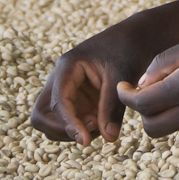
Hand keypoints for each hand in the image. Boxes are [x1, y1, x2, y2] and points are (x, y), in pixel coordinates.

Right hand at [31, 23, 160, 144]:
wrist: (136, 38)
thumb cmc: (128, 50)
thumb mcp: (122, 76)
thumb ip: (113, 108)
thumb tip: (109, 138)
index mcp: (67, 67)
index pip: (57, 103)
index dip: (68, 125)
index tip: (86, 141)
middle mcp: (60, 79)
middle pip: (41, 115)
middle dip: (62, 129)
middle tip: (93, 128)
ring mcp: (66, 89)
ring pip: (52, 121)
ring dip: (72, 130)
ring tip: (101, 123)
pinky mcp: (76, 98)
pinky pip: (68, 120)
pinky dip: (82, 127)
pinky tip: (102, 120)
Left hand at [115, 24, 178, 137]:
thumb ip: (166, 62)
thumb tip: (143, 82)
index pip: (142, 105)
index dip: (126, 97)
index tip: (123, 85)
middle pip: (154, 129)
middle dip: (142, 112)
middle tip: (144, 90)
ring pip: (174, 127)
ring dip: (164, 112)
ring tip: (173, 83)